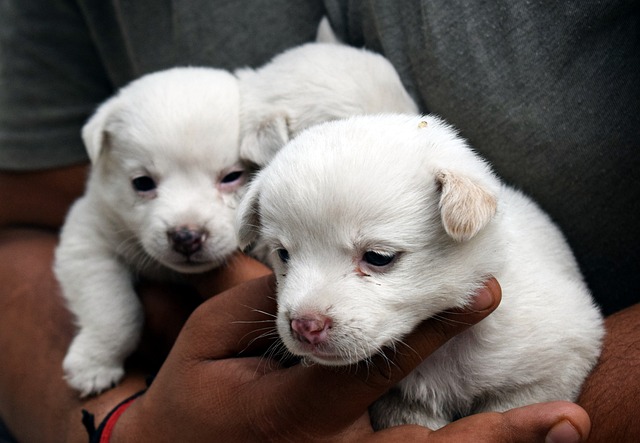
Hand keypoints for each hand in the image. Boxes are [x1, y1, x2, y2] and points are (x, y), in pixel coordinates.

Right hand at [113, 276, 589, 441]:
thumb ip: (259, 306)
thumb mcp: (205, 341)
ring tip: (555, 431)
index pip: (372, 367)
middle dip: (495, 436)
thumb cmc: (190, 398)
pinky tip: (498, 437)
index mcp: (293, 415)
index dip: (430, 329)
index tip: (480, 295)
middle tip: (564, 420)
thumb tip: (318, 280)